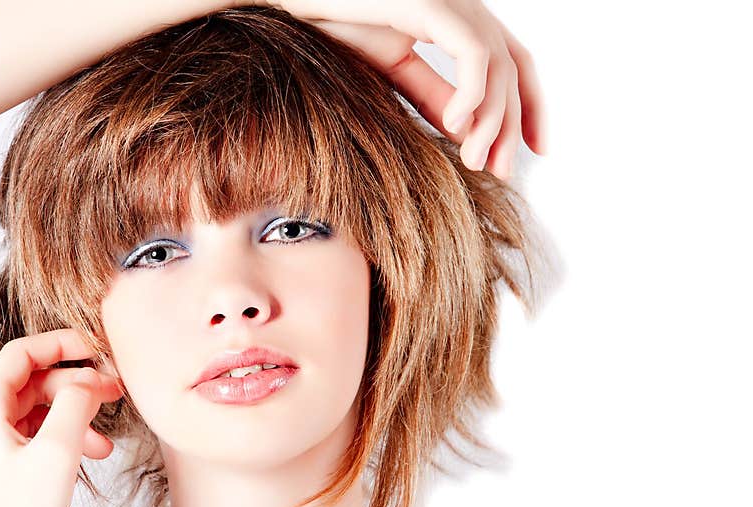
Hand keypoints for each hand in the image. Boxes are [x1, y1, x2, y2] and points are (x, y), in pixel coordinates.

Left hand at [0, 329, 122, 506]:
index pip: (20, 354)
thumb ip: (76, 404)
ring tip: (105, 439)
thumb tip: (89, 379)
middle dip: (76, 386)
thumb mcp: (57, 454)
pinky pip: (27, 439)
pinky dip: (58, 440)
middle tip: (115, 392)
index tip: (96, 346)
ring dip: (72, 417)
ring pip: (32, 414)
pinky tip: (87, 457)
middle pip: (30, 385)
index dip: (61, 344)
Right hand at [267, 0, 546, 179]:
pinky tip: (455, 127)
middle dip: (513, 123)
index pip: (511, 62)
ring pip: (497, 63)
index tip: (533, 150)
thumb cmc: (335, 26)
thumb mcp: (394, 71)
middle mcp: (462, 6)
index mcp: (456, 20)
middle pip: (512, 66)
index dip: (529, 105)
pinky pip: (472, 52)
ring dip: (492, 119)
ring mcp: (450, 1)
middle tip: (500, 170)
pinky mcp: (432, 3)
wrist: (293, 5)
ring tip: (474, 161)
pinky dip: (472, 93)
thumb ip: (432, 95)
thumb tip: (465, 131)